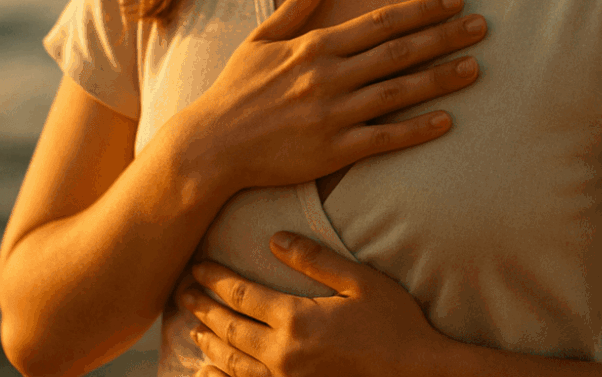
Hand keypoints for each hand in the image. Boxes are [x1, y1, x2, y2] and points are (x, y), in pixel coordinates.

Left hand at [179, 231, 447, 376]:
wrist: (418, 374)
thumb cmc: (396, 324)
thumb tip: (275, 238)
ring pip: (231, 362)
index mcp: (296, 319)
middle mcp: (283, 354)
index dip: (215, 279)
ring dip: (209, 343)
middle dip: (202, 307)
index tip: (196, 266)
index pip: (240, 295)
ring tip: (194, 328)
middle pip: (228, 328)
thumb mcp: (360, 282)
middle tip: (182, 291)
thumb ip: (315, 260)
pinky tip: (211, 373)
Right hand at [189, 0, 486, 192]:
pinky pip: (384, 138)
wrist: (210, 146)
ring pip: (399, 92)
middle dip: (445, 36)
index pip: (382, 21)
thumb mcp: (261, 38)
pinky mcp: (333, 151)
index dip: (422, 10)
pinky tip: (446, 121)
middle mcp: (329, 76)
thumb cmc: (236, 91)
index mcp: (316, 45)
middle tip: (483, 26)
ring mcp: (333, 114)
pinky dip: (416, 130)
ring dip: (441, 78)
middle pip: (399, 52)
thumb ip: (298, 5)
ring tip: (476, 67)